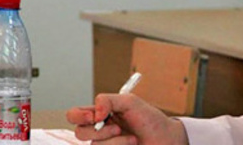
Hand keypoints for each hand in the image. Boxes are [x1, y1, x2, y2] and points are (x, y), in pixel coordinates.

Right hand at [66, 94, 188, 144]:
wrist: (167, 141)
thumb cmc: (151, 121)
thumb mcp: (131, 102)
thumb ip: (108, 100)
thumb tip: (94, 114)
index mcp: (100, 115)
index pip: (75, 115)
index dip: (78, 116)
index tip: (94, 116)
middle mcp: (99, 132)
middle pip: (80, 133)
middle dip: (99, 131)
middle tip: (118, 127)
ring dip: (115, 142)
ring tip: (133, 140)